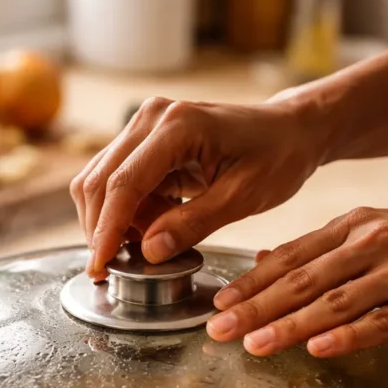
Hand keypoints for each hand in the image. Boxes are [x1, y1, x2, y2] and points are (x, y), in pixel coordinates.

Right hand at [70, 95, 321, 278]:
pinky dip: (126, 212)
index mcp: (179, 126)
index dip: (107, 230)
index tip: (100, 266)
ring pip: (99, 182)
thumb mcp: (243, 197)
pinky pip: (117, 182)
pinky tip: (155, 226)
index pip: (124, 183)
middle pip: (99, 181)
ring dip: (113, 222)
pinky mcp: (143, 141)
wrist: (288, 131)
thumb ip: (194, 224)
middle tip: (114, 269)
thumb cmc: (276, 157)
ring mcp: (144, 126)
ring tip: (152, 242)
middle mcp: (152, 118)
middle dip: (101, 230)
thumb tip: (149, 251)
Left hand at [208, 208, 387, 356]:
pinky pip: (383, 322)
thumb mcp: (377, 232)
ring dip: (291, 326)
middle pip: (305, 279)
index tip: (220, 303)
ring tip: (255, 344)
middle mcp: (375, 242)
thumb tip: (266, 259)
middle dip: (257, 306)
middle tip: (220, 328)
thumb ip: (322, 249)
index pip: (292, 255)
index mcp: (357, 224)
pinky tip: (318, 349)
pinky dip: (348, 336)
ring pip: (336, 302)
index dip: (252, 282)